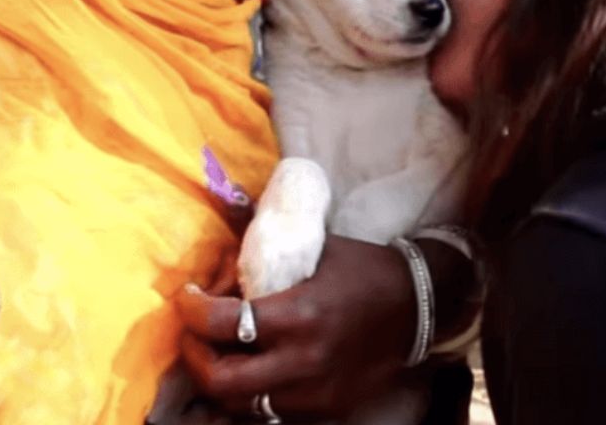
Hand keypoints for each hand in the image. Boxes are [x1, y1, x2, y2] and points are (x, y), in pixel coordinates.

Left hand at [176, 235, 414, 420]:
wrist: (419, 308)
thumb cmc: (363, 270)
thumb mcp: (316, 244)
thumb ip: (266, 233)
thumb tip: (223, 202)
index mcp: (300, 315)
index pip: (225, 324)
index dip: (192, 310)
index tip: (187, 297)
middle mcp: (304, 362)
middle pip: (222, 380)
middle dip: (196, 356)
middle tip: (195, 334)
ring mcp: (314, 393)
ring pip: (241, 405)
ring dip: (220, 378)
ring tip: (218, 352)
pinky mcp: (325, 410)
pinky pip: (270, 414)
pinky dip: (251, 395)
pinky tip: (249, 370)